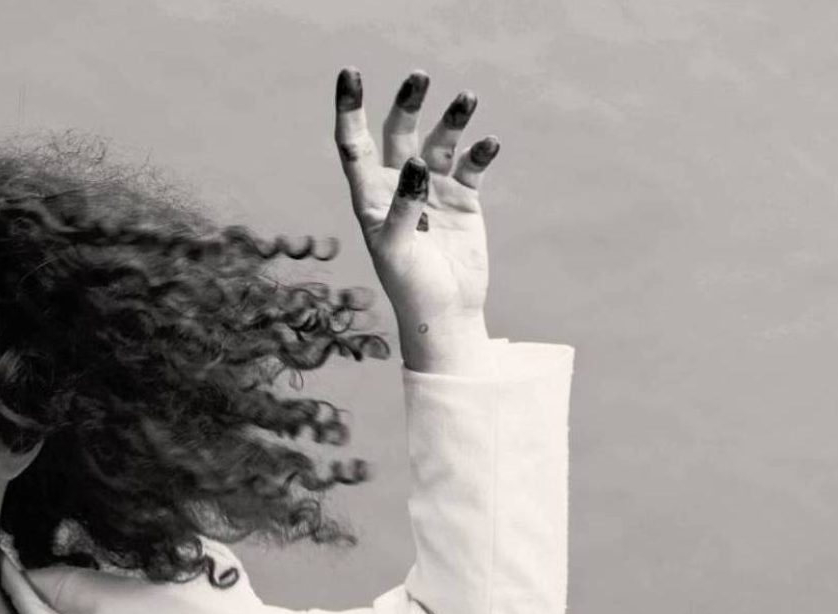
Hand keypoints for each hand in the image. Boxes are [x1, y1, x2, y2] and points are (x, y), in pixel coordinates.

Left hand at [333, 68, 500, 372]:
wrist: (445, 315)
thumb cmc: (409, 288)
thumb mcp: (397, 250)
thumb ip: (403, 206)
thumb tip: (416, 163)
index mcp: (370, 197)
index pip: (353, 145)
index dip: (349, 109)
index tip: (350, 74)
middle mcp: (399, 186)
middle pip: (398, 132)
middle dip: (407, 103)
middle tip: (419, 77)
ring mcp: (432, 190)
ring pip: (439, 142)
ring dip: (451, 119)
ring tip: (467, 98)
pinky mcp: (464, 199)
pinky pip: (472, 165)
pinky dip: (480, 151)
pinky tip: (488, 143)